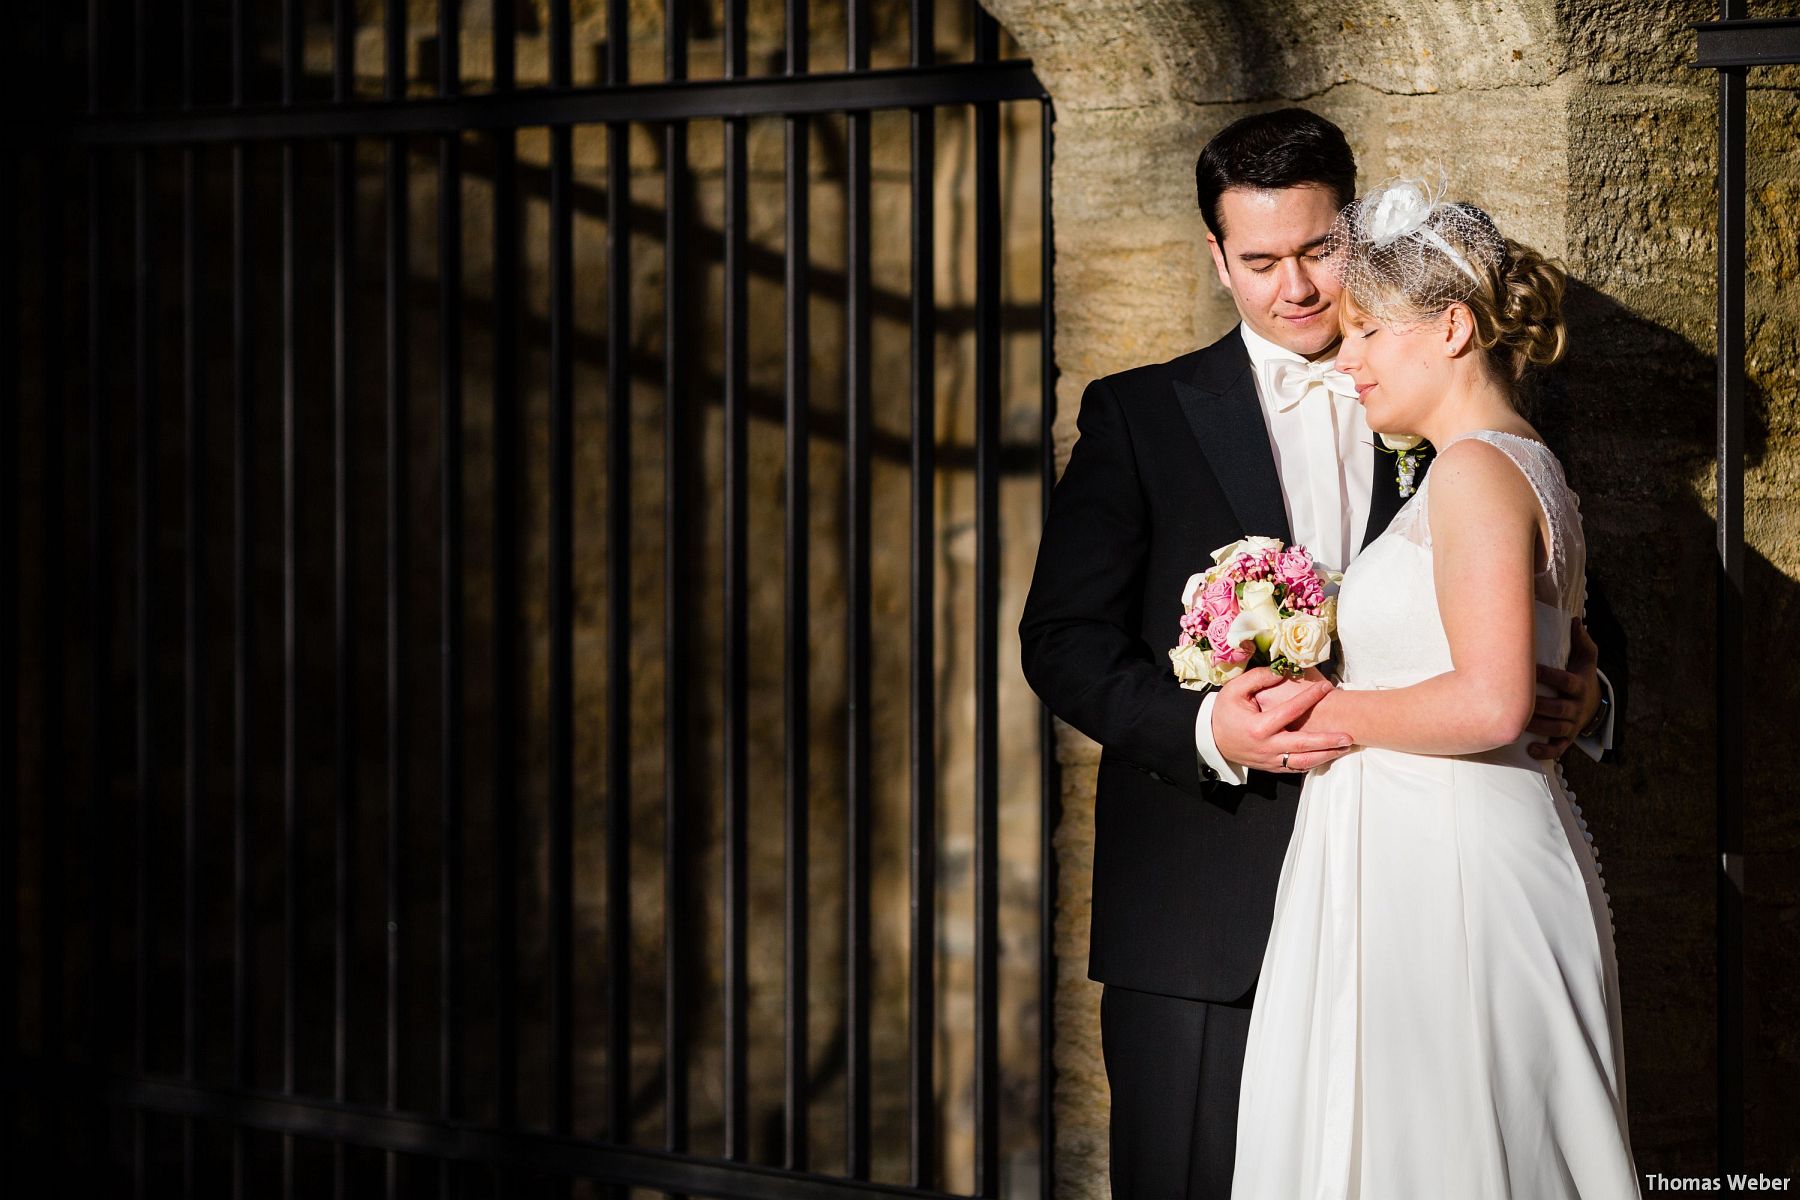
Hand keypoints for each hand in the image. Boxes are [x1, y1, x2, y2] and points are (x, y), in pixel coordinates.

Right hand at [1212, 667, 1352, 774]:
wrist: (1210, 739)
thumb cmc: (1223, 712)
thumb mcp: (1234, 689)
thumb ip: (1258, 678)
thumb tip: (1282, 670)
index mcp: (1259, 726)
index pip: (1291, 711)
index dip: (1310, 698)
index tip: (1327, 688)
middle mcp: (1267, 746)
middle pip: (1304, 745)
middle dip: (1328, 741)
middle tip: (1349, 736)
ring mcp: (1270, 760)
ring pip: (1303, 762)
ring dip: (1326, 755)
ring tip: (1344, 748)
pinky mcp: (1271, 767)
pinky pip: (1296, 768)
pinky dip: (1313, 763)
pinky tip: (1327, 755)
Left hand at [1527, 618, 1600, 760]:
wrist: (1593, 703)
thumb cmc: (1581, 674)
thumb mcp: (1585, 657)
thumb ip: (1580, 639)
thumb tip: (1574, 619)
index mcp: (1580, 685)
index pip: (1567, 682)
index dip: (1550, 676)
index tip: (1529, 669)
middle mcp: (1577, 706)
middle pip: (1560, 708)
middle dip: (1539, 705)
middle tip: (1516, 700)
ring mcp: (1572, 724)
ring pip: (1556, 728)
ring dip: (1537, 727)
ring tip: (1517, 723)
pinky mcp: (1567, 739)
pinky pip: (1559, 749)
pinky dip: (1546, 751)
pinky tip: (1530, 749)